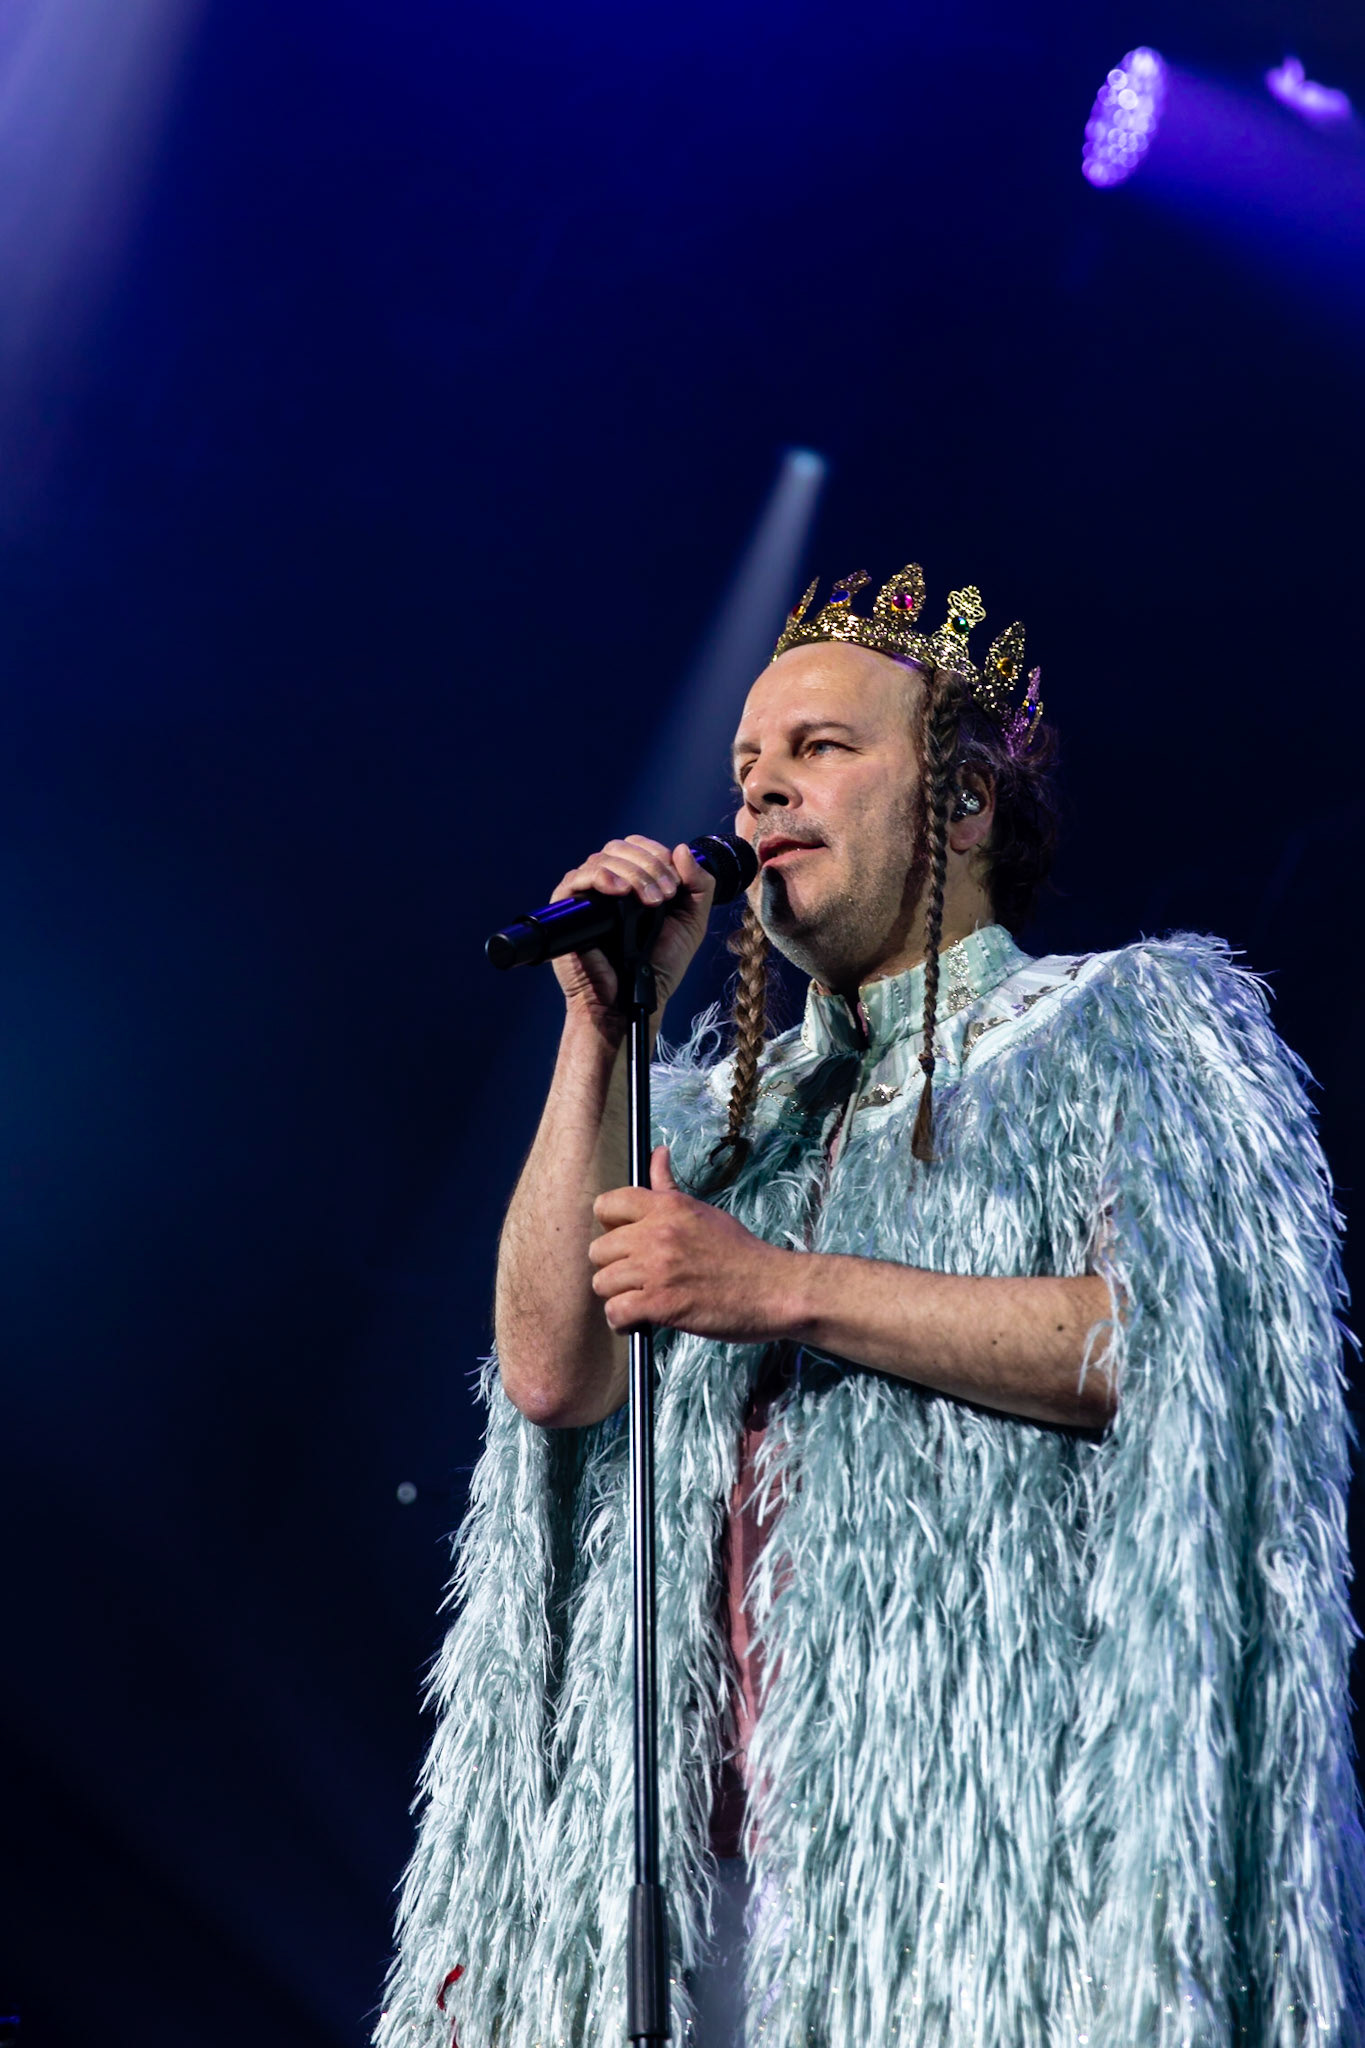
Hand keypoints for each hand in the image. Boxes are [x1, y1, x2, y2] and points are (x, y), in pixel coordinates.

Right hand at [550, 837, 715, 1022]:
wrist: (631, 1001)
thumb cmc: (658, 968)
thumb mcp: (692, 923)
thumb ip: (699, 886)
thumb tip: (682, 848)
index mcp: (634, 882)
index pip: (639, 847)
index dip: (658, 854)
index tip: (674, 883)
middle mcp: (609, 884)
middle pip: (621, 848)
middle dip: (649, 865)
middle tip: (664, 895)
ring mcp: (587, 894)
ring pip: (603, 858)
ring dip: (633, 873)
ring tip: (650, 902)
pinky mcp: (566, 908)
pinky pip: (577, 877)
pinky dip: (601, 876)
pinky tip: (618, 890)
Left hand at [590, 1147, 788, 1338]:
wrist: (774, 1289)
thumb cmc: (741, 1253)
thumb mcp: (703, 1211)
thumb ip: (668, 1187)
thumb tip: (657, 1152)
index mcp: (667, 1207)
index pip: (607, 1205)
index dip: (610, 1227)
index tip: (626, 1243)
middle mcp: (658, 1233)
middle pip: (598, 1250)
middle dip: (613, 1267)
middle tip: (637, 1278)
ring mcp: (658, 1269)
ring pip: (602, 1283)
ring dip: (618, 1297)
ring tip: (641, 1301)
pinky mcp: (662, 1304)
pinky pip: (616, 1312)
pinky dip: (623, 1322)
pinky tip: (641, 1321)